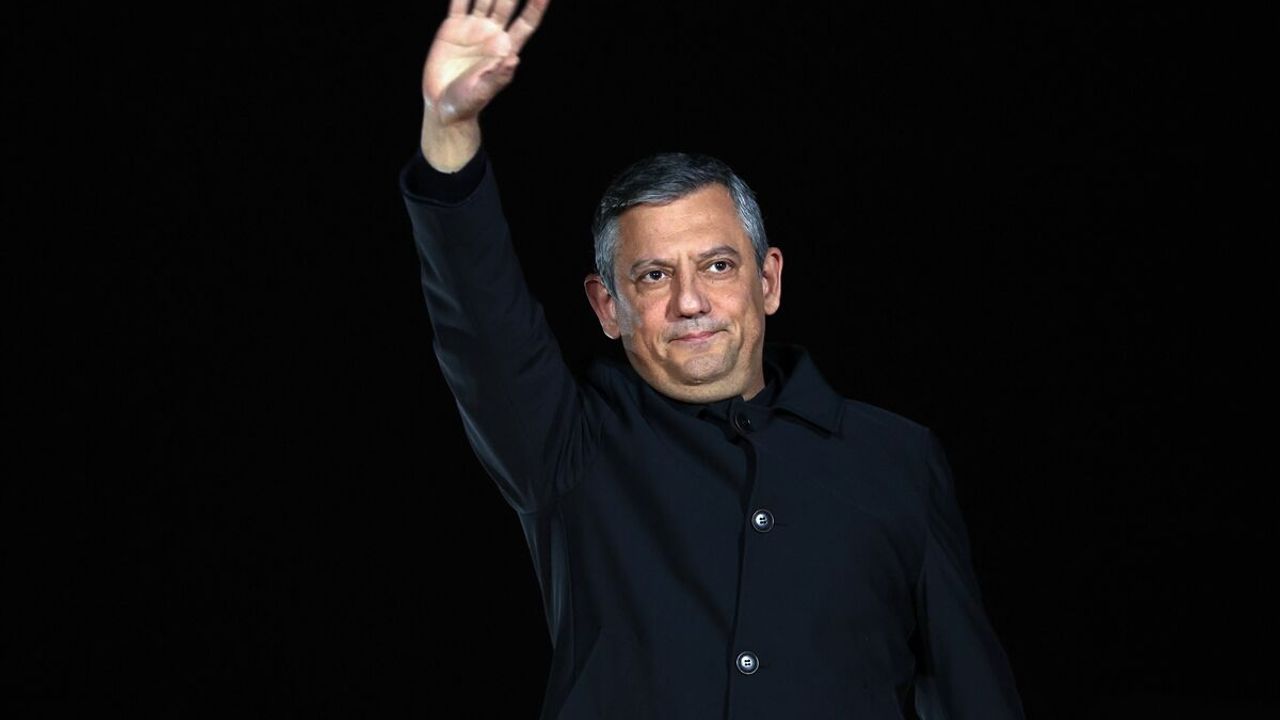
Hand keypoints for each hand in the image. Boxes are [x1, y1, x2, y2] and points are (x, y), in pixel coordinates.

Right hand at [419, 0, 550, 169]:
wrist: (443, 104)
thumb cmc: (468, 103)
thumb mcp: (483, 91)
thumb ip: (498, 76)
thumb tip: (513, 59)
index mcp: (505, 48)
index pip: (526, 22)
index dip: (537, 6)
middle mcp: (492, 34)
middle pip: (508, 2)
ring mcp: (473, 28)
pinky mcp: (453, 27)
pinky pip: (459, 1)